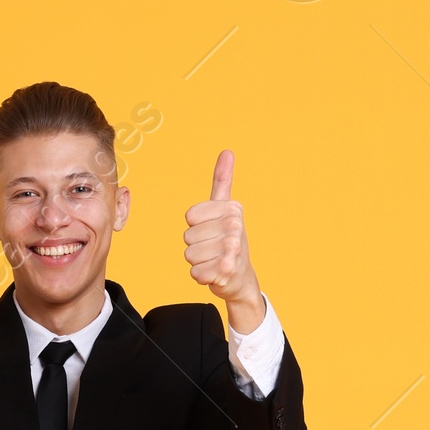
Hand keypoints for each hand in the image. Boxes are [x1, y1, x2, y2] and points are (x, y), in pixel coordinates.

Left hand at [184, 150, 263, 332]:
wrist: (241, 277)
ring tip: (214, 261)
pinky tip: (214, 273)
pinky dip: (201, 277)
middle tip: (213, 250)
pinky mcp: (226, 270)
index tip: (211, 231)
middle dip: (196, 247)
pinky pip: (195, 272)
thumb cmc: (228, 242)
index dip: (196, 227)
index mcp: (232, 209)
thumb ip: (223, 181)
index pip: (190, 217)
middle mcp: (234, 226)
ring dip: (198, 262)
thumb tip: (227, 152)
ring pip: (189, 255)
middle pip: (187, 237)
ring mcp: (231, 249)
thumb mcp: (226, 209)